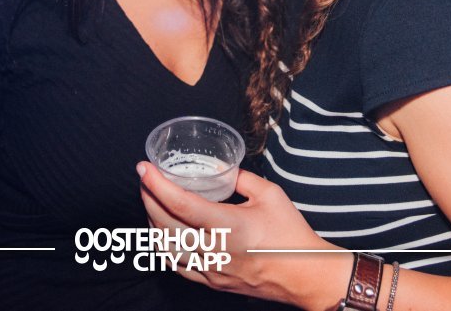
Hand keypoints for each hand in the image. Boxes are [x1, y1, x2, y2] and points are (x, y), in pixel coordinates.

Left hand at [138, 162, 345, 309]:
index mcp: (228, 226)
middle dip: (149, 199)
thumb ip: (243, 178)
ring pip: (167, 248)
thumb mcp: (271, 194)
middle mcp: (215, 250)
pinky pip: (178, 266)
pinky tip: (163, 234)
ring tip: (152, 203)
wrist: (305, 275)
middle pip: (166, 225)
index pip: (181, 204)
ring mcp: (211, 269)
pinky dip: (165, 248)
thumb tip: (224, 169)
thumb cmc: (292, 234)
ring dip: (153, 223)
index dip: (158, 185)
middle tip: (145, 180)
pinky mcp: (213, 282)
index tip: (144, 169)